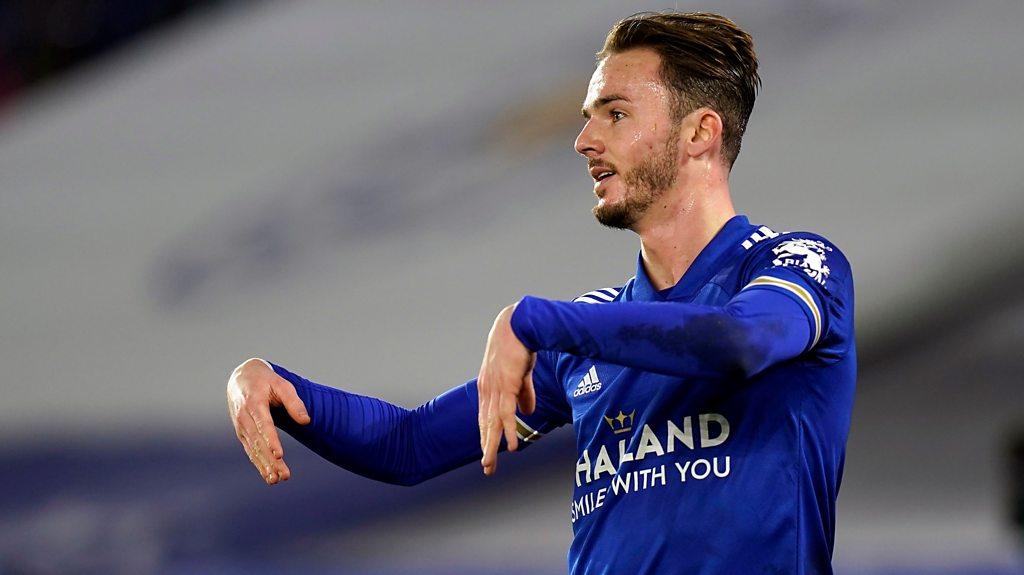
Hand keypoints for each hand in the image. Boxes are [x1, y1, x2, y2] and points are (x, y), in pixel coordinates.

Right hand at [226, 358, 310, 484]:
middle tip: (282, 476)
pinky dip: (258, 463)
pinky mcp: (242, 433)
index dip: (271, 440)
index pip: (263, 424)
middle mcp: (244, 417)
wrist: (241, 378)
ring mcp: (241, 427)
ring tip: (275, 480)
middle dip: (270, 460)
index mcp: (254, 403)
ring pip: (253, 449)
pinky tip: (268, 475)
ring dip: (264, 466)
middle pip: (258, 442)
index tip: (279, 454)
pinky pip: (250, 450)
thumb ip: (294, 402)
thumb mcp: (282, 384)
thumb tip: (306, 421)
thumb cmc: (266, 381)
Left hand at [477, 303, 536, 475]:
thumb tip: (528, 412)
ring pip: (493, 423)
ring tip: (492, 464)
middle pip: (486, 424)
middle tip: (488, 468)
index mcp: (489, 387)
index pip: (486, 417)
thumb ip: (523, 394)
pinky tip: (511, 446)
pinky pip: (506, 413)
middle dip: (487, 447)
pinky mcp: (506, 385)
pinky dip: (508, 431)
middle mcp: (487, 390)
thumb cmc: (519, 345)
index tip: (489, 452)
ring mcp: (495, 388)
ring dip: (493, 445)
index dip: (487, 435)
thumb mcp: (521, 374)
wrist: (519, 324)